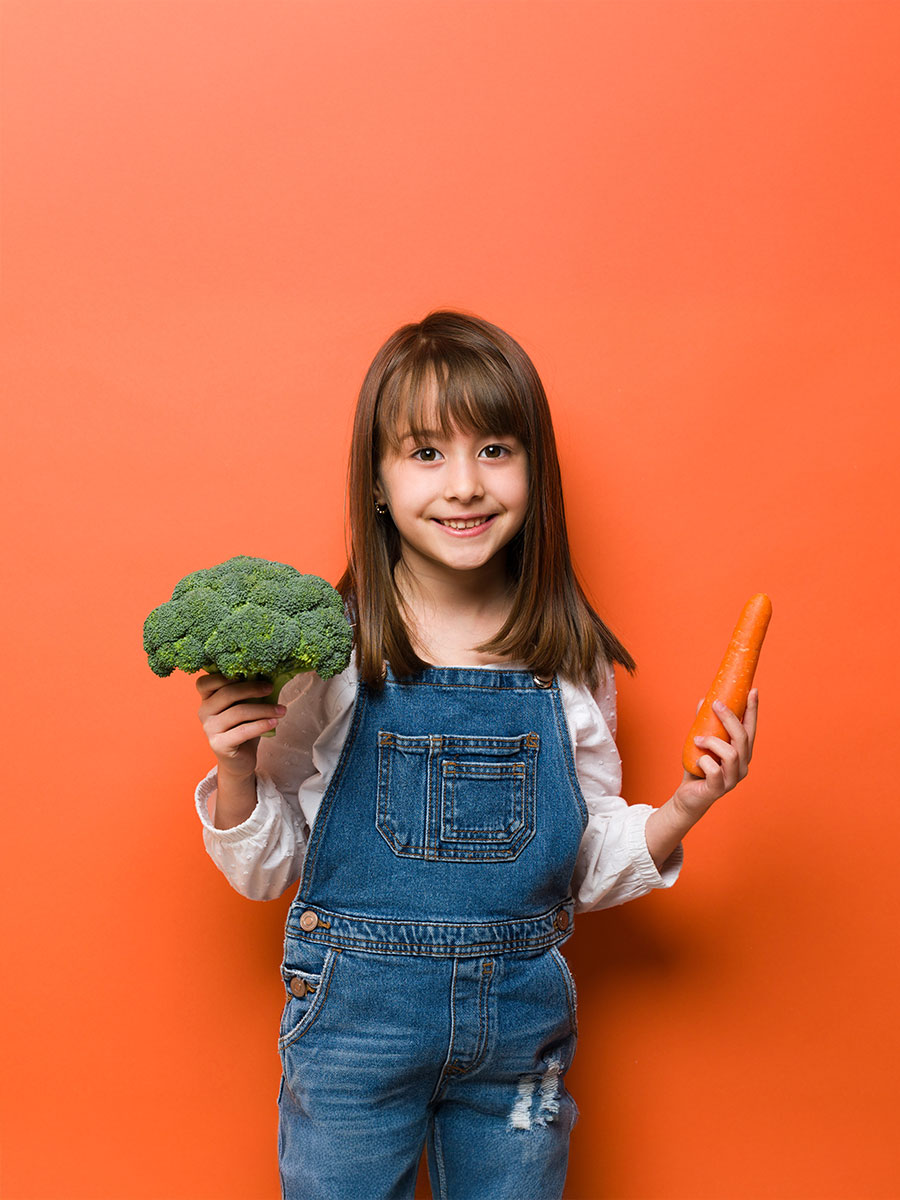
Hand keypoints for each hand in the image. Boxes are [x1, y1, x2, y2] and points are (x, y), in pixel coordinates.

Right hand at [196, 674, 285, 779]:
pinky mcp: (219, 744)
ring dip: (264, 709)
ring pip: (238, 712)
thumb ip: (250, 692)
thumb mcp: (245, 706)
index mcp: (207, 700)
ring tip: (281, 710)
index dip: (223, 676)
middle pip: (227, 694)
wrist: (239, 760)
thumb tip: (271, 674)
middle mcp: (204, 713)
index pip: (205, 682)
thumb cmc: (243, 728)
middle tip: (271, 688)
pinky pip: (243, 731)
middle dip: (252, 689)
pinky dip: (261, 725)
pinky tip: (274, 722)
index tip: (249, 673)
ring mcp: (210, 729)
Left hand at [672, 690, 758, 824]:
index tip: (753, 690)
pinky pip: (714, 770)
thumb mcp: (701, 742)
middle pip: (742, 737)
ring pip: (731, 753)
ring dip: (712, 741)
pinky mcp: (719, 788)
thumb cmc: (697, 768)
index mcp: (742, 753)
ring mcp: (733, 779)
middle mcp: (742, 765)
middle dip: (730, 718)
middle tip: (715, 703)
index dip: (753, 709)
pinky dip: (704, 761)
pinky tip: (697, 761)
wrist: (688, 796)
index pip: (750, 728)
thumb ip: (705, 725)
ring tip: (697, 739)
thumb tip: (704, 701)